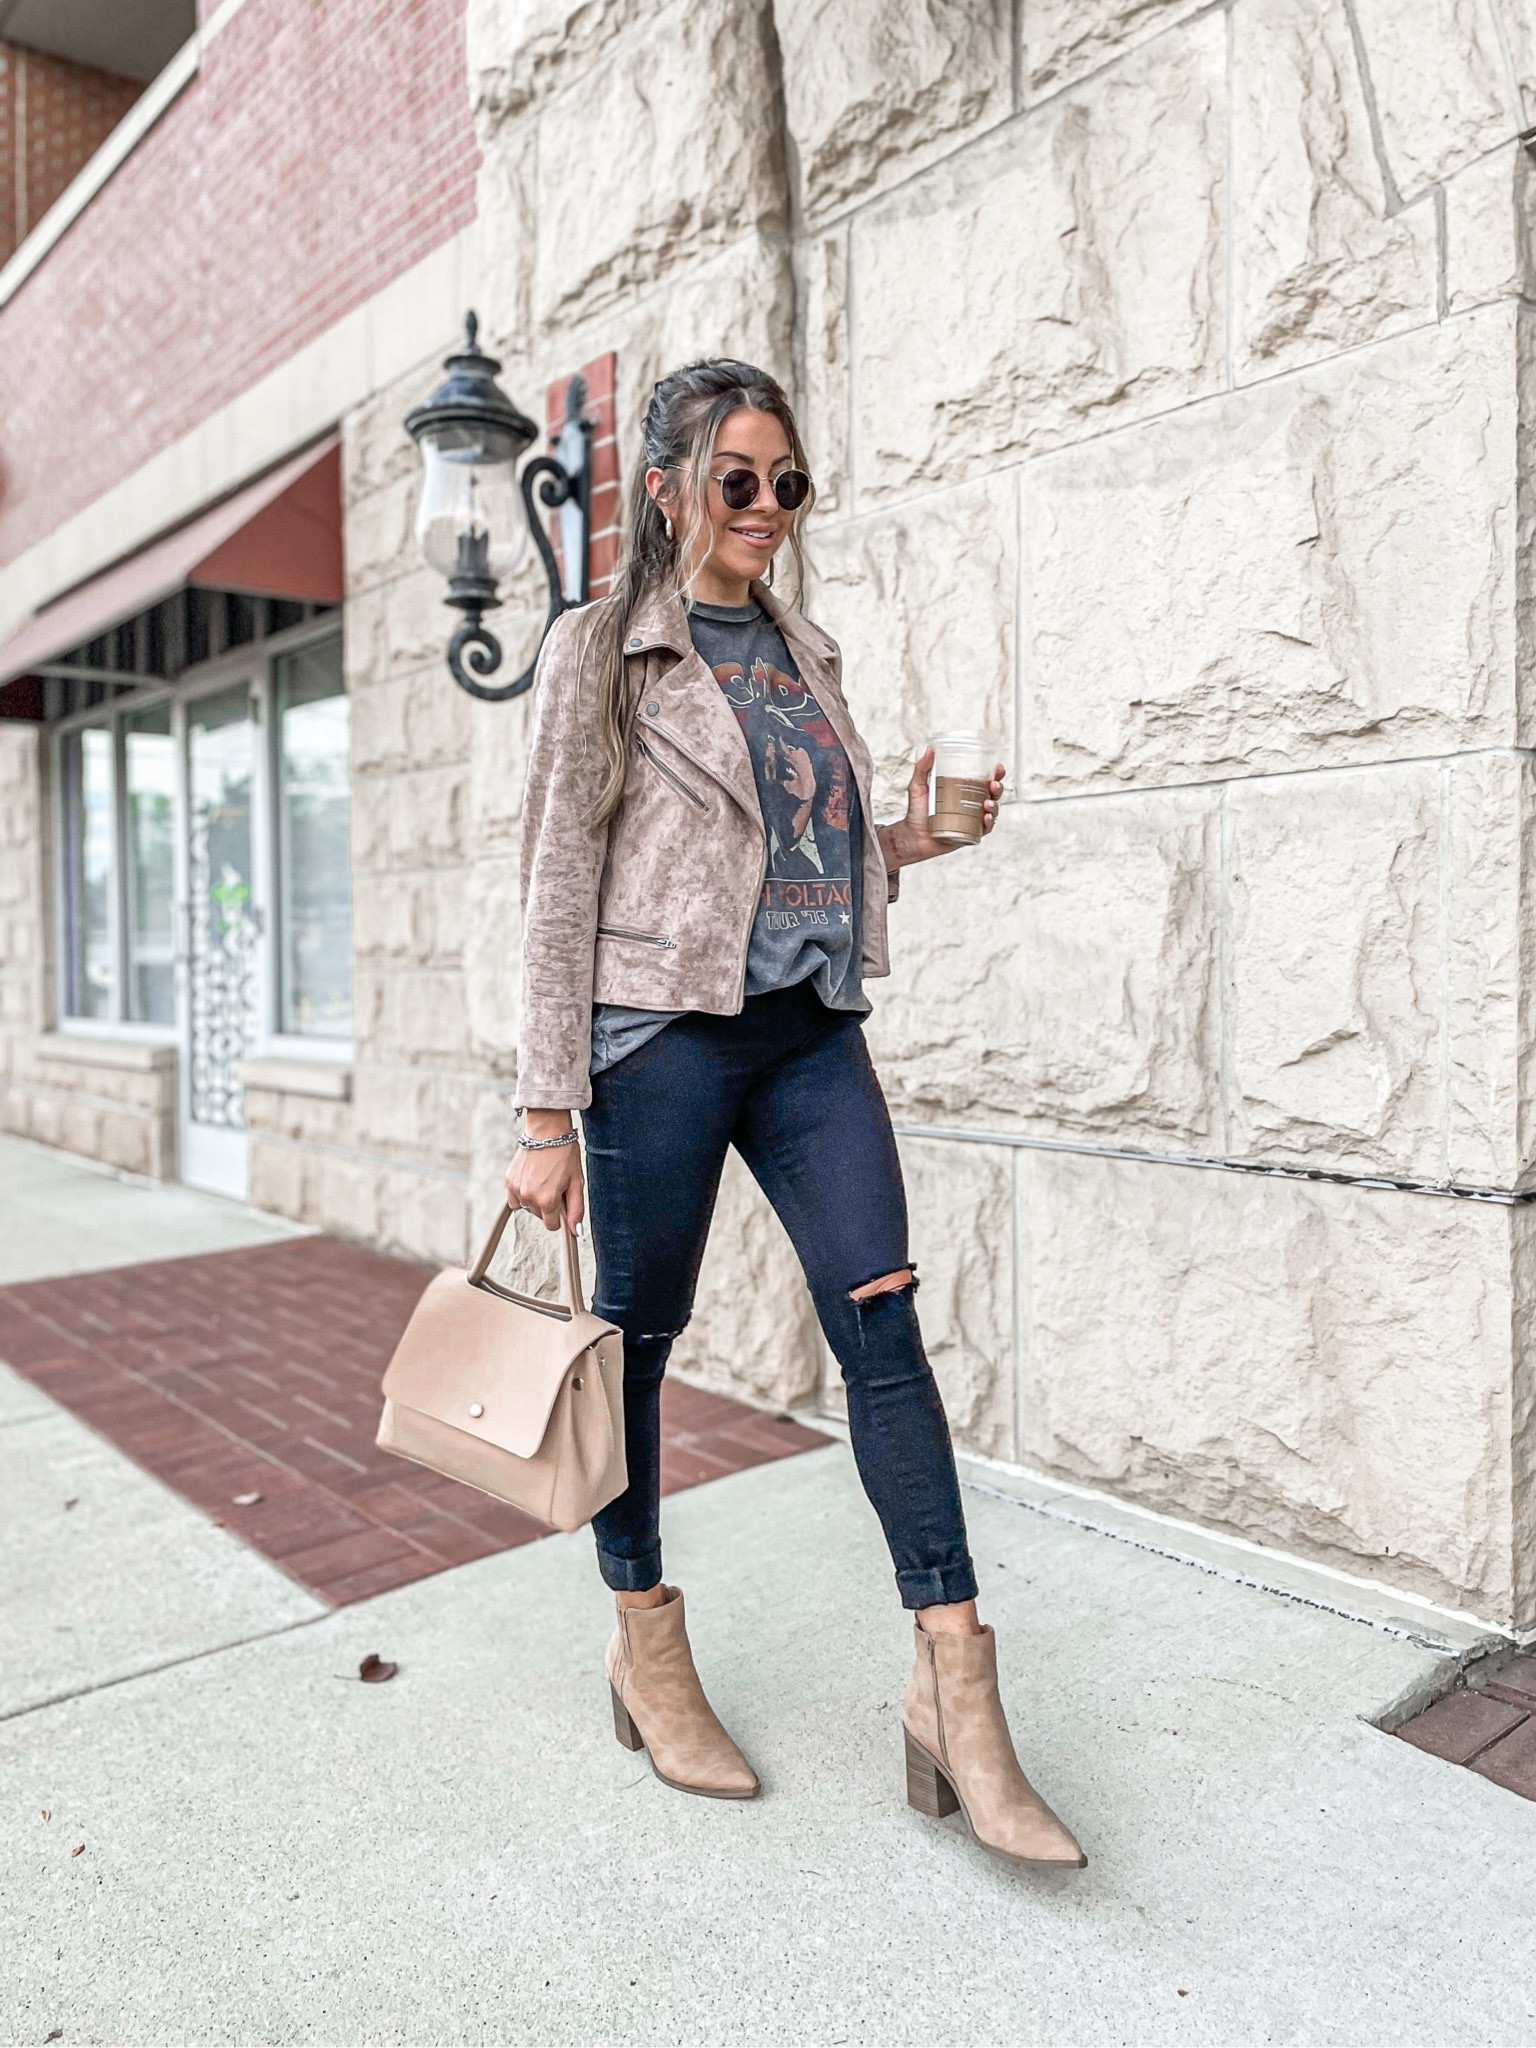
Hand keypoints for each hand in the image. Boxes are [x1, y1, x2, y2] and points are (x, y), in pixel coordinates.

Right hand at [504, 1111, 585, 1232]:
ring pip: (527, 1207)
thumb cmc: (565, 1155)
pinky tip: (531, 1179)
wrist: (547, 1131)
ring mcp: (517, 1189)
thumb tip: (576, 1232)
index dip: (559, 1215)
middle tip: (554, 1183)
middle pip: (540, 1216)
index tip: (562, 1200)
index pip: (552, 1226)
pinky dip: (522, 1194)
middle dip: (548, 1205)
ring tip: (543, 1179)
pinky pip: (514, 1199)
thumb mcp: (576, 1183)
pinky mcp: (509, 1181)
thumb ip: (576, 1210)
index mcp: (548, 1200)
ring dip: (534, 1199)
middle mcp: (529, 1197)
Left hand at [880, 747, 1005, 870]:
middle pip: (993, 794)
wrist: (913, 836)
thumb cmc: (916, 812)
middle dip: (998, 788)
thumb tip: (929, 749)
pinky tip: (985, 818)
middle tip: (993, 785)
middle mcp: (971, 804)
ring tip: (987, 803)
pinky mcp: (970, 834)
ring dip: (994, 806)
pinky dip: (988, 823)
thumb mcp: (918, 786)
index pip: (983, 780)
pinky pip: (985, 829)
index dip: (995, 774)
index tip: (998, 768)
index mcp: (963, 790)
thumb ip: (922, 768)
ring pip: (992, 811)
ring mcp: (972, 819)